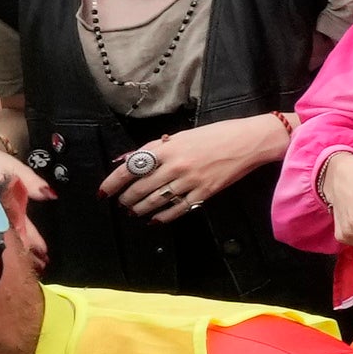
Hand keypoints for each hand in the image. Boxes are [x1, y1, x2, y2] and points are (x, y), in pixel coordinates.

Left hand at [106, 115, 281, 222]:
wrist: (249, 142)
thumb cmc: (216, 134)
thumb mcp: (182, 135)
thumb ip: (155, 148)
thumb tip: (127, 160)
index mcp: (168, 149)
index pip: (130, 168)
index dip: (112, 182)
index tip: (103, 192)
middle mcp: (176, 166)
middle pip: (139, 188)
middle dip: (125, 199)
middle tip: (121, 203)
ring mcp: (190, 182)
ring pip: (155, 202)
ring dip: (139, 209)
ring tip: (133, 211)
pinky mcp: (204, 194)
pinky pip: (177, 210)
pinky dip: (162, 217)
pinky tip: (155, 219)